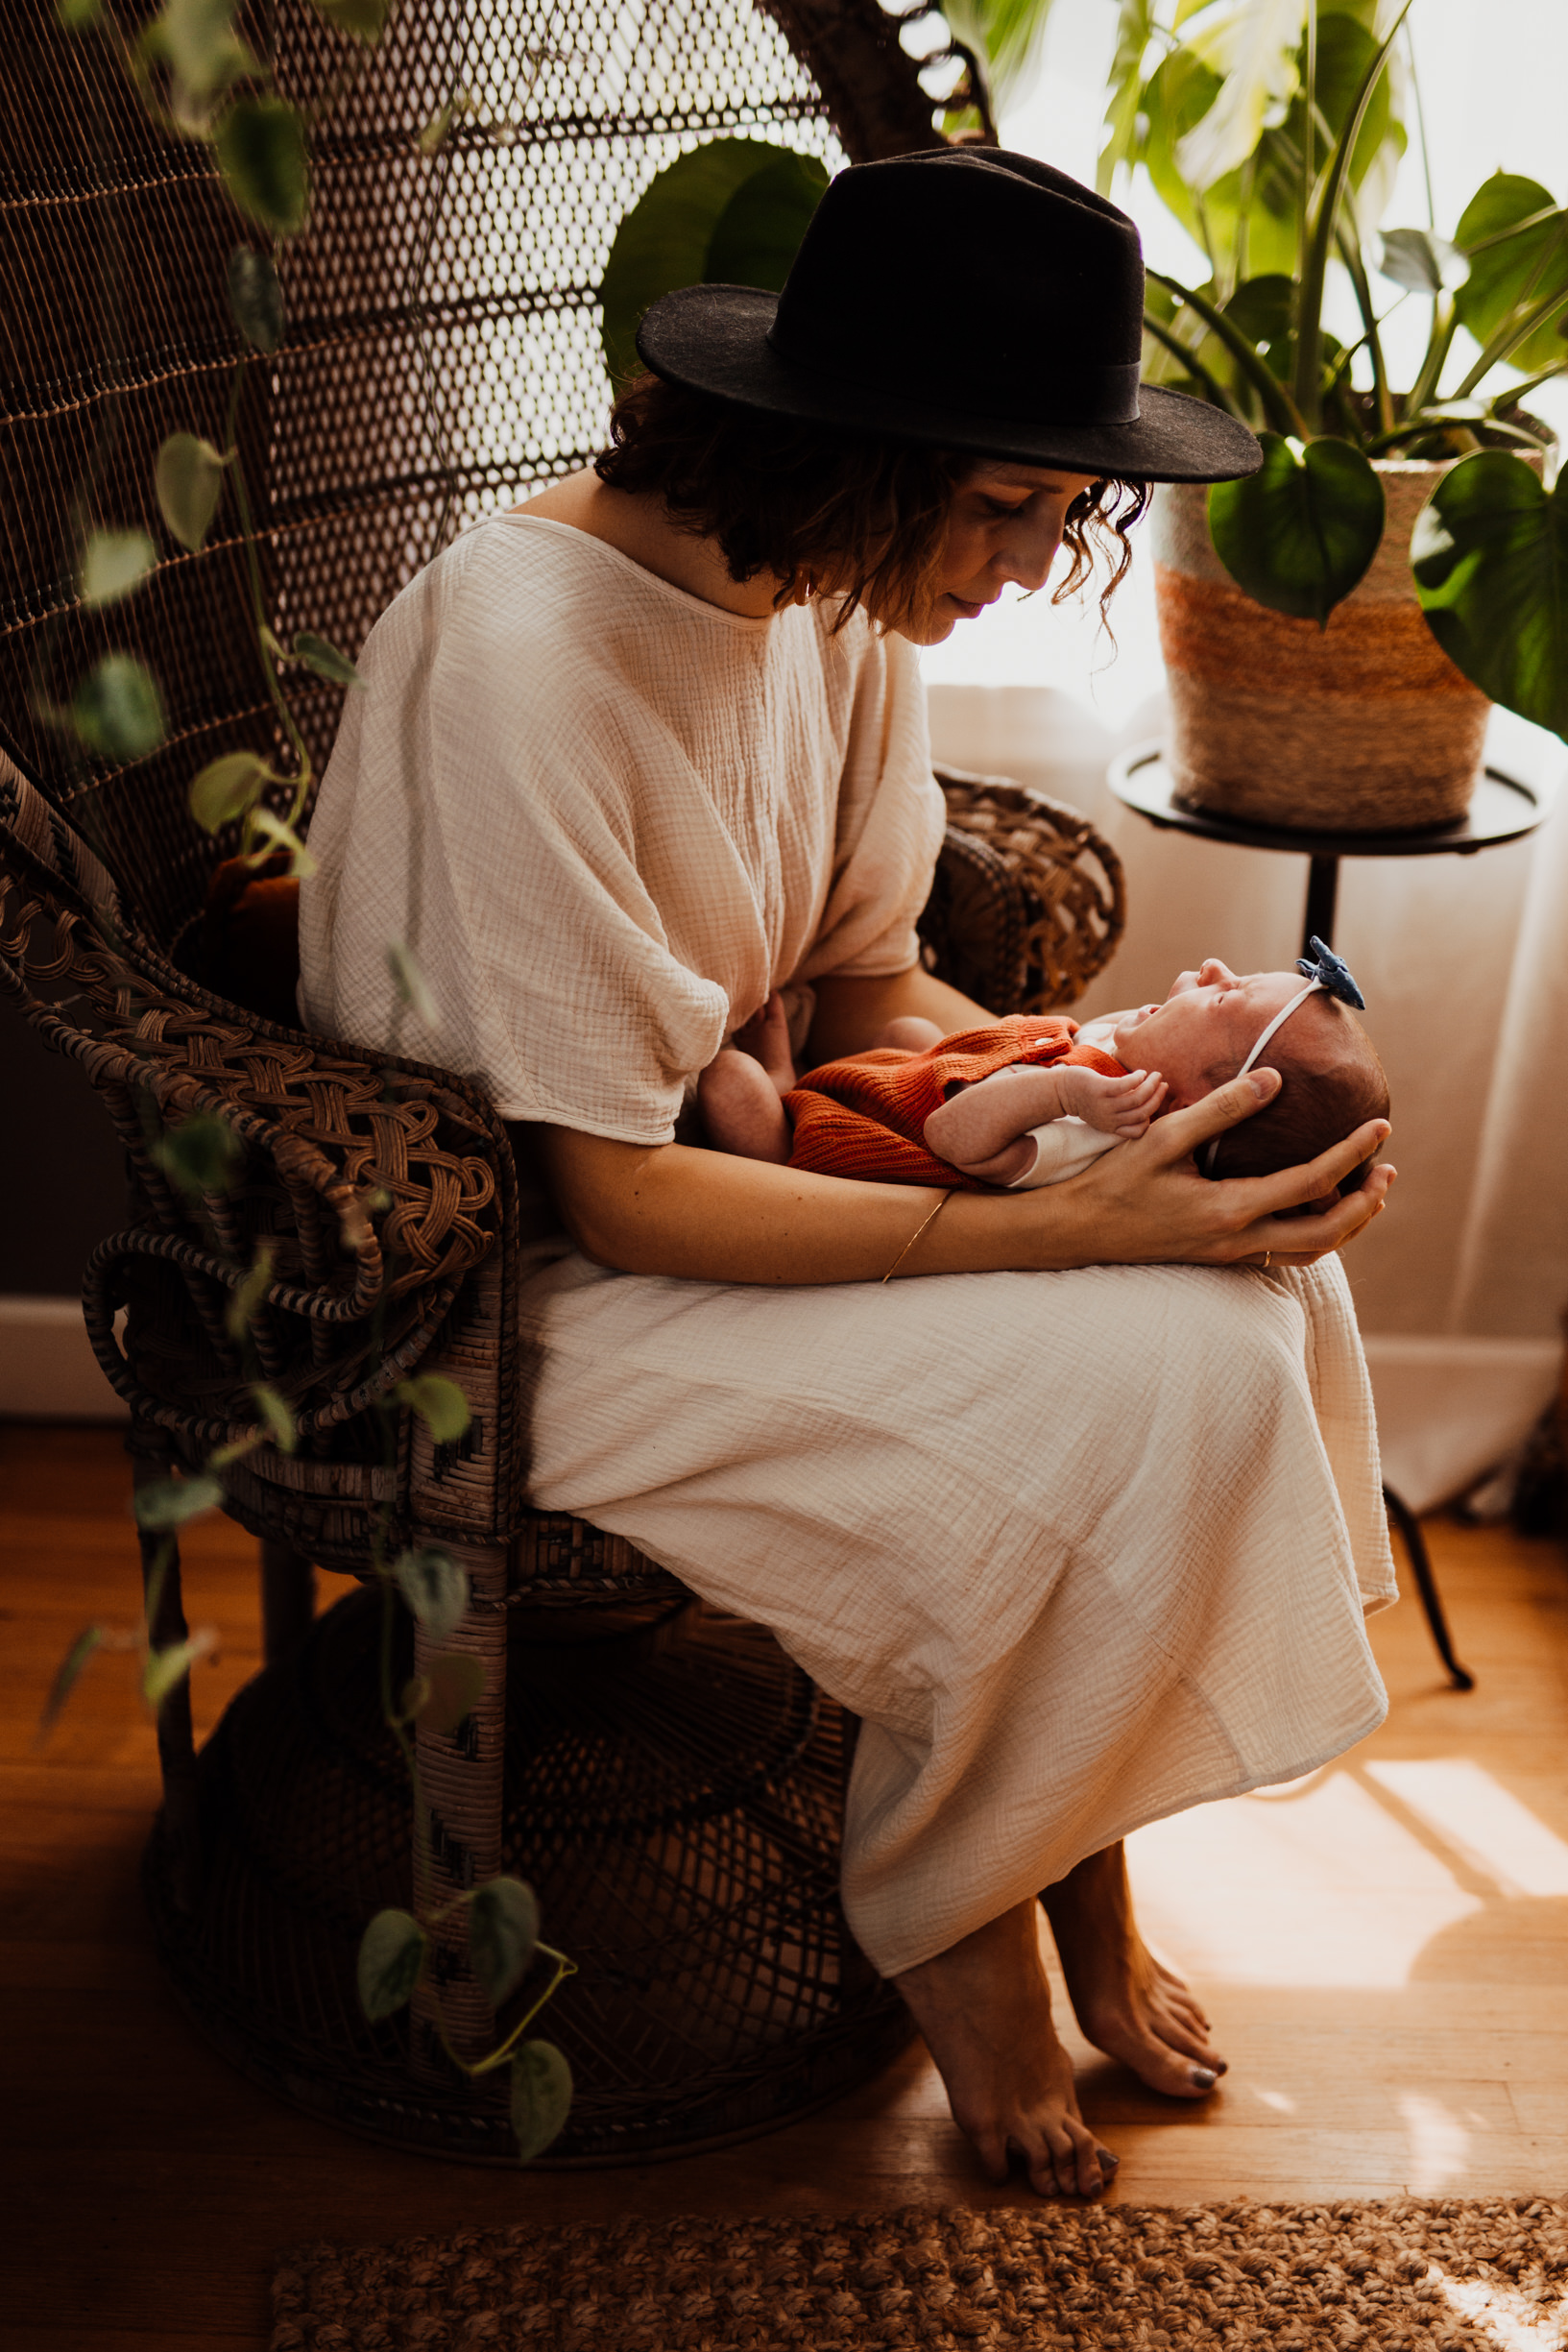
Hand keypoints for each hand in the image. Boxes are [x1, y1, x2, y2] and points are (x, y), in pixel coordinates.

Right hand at [1052, 1068, 1394, 1267]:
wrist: (1078, 1232)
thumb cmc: (1116, 1181)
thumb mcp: (1164, 1136)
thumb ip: (1220, 1109)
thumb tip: (1273, 1079)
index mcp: (1229, 1209)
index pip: (1312, 1182)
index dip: (1352, 1154)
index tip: (1380, 1127)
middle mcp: (1238, 1240)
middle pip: (1326, 1232)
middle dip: (1365, 1201)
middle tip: (1387, 1170)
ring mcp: (1231, 1255)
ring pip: (1310, 1252)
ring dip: (1347, 1224)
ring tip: (1367, 1193)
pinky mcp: (1222, 1257)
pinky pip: (1286, 1255)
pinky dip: (1315, 1235)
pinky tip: (1316, 1209)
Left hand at [1057, 1063, 1166, 1137]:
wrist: (1061, 1091)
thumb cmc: (1087, 1099)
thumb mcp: (1104, 1113)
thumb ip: (1122, 1113)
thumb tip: (1147, 1102)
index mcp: (1111, 1127)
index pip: (1139, 1130)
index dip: (1151, 1117)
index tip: (1155, 1100)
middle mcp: (1109, 1119)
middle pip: (1143, 1112)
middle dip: (1157, 1097)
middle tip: (1162, 1084)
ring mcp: (1104, 1105)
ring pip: (1137, 1098)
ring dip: (1151, 1085)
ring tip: (1155, 1075)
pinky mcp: (1100, 1090)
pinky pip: (1126, 1085)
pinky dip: (1138, 1078)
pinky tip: (1141, 1072)